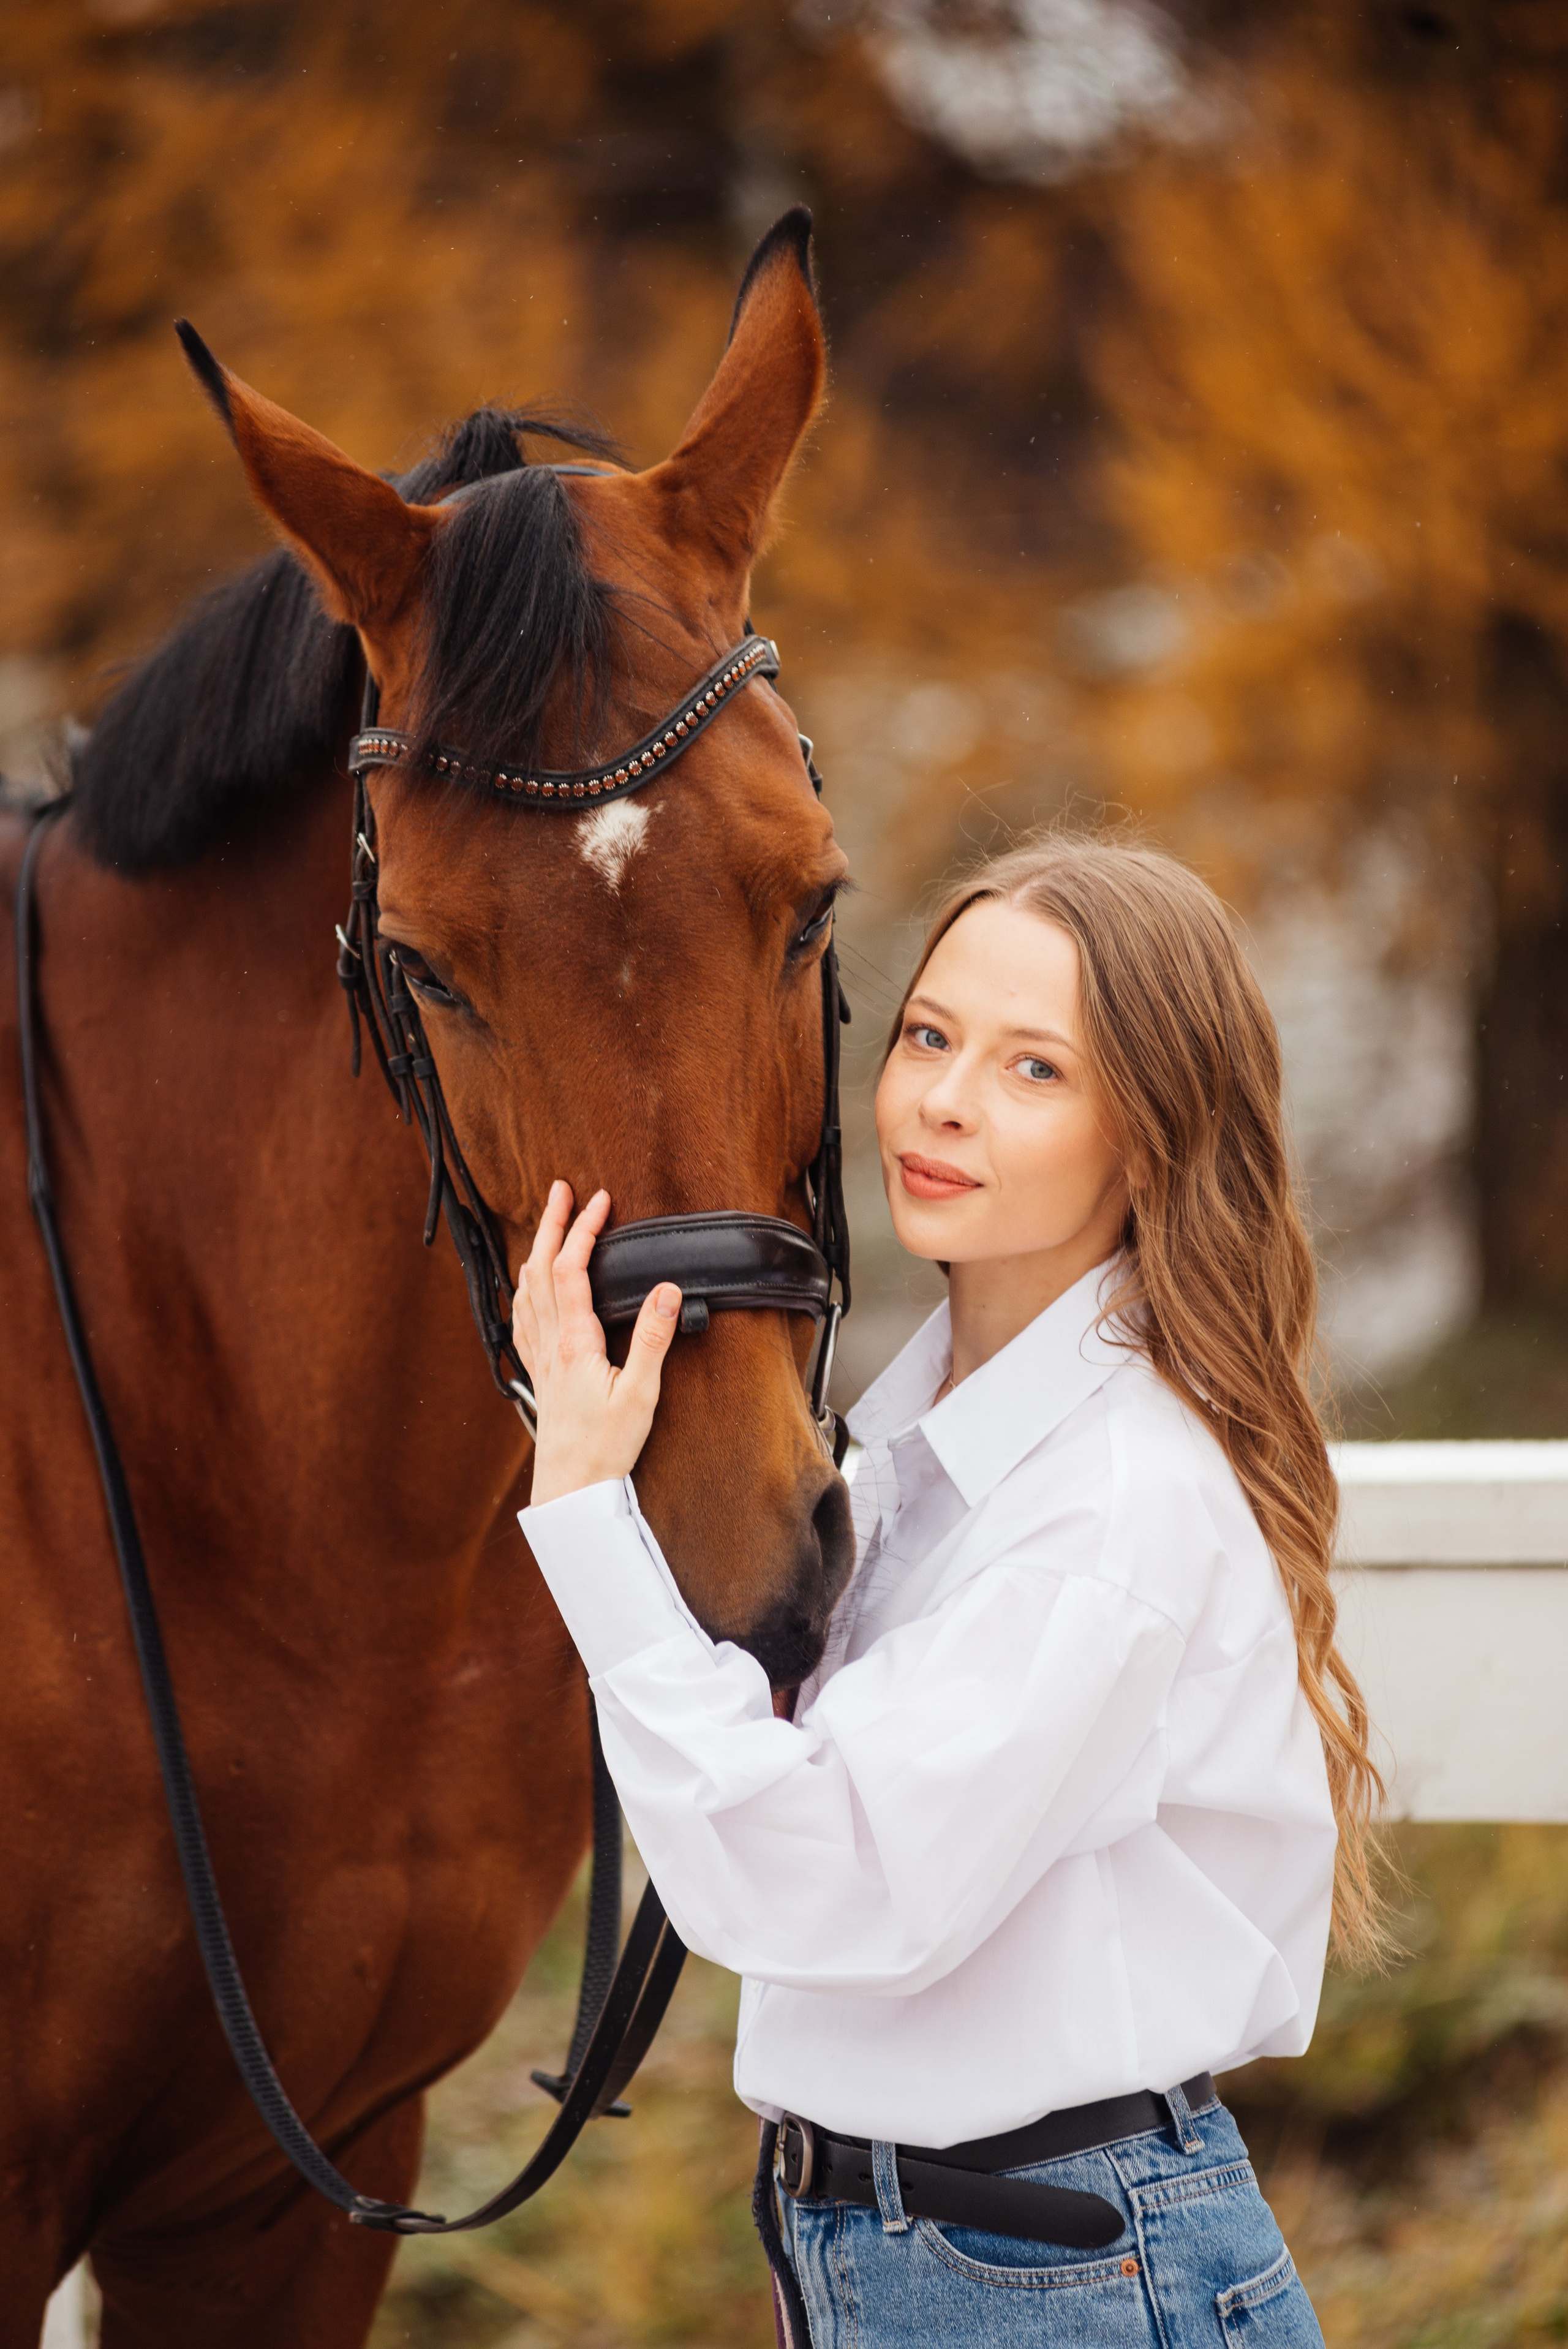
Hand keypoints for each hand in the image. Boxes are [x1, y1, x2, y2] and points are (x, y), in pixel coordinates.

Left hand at [513, 1181, 682, 1505]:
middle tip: (562, 1189)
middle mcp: (549, 1343)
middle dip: (552, 1223)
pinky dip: (526, 1285)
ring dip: (536, 1248)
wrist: (570, 1487)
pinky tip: (529, 1284)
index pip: (571, 1269)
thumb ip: (654, 1339)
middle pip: (540, 1267)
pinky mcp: (538, 1372)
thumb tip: (668, 1289)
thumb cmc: (606, 1447)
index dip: (584, 1230)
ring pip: (526, 1288)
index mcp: (575, 1343)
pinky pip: (522, 1315)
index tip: (600, 1200)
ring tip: (549, 1223)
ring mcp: (539, 1356)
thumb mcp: (641, 1395)